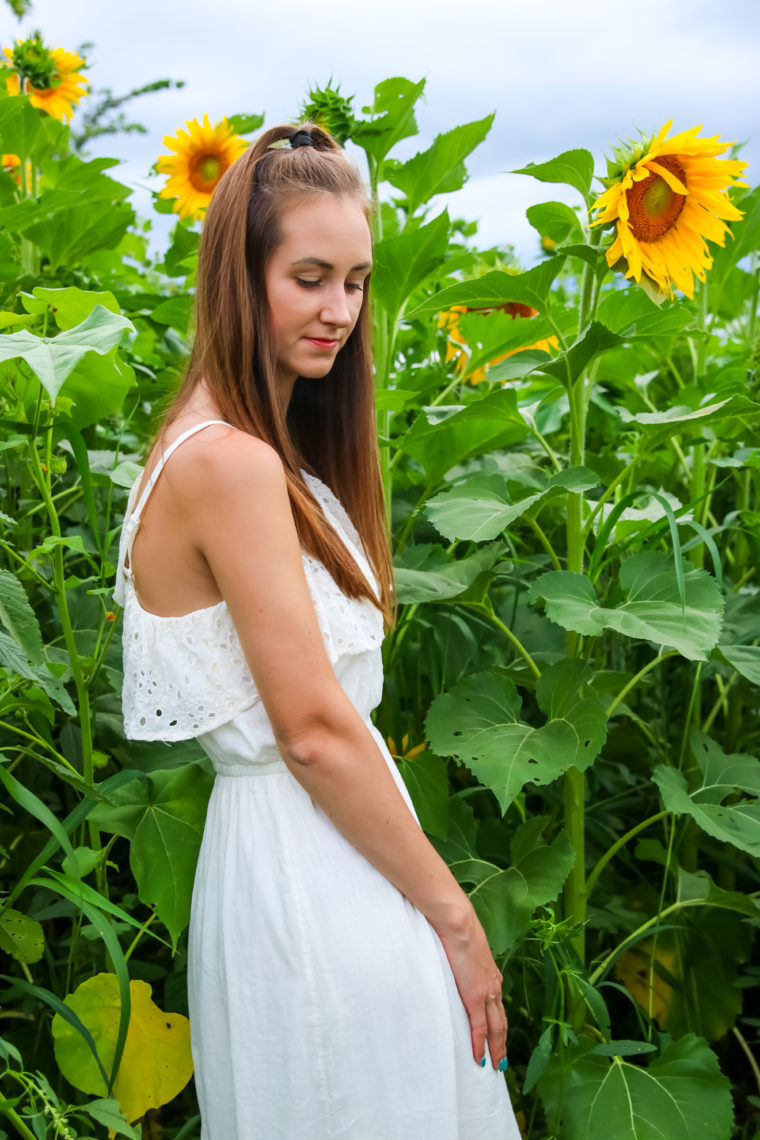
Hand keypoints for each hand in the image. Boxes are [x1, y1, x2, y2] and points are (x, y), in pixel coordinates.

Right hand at [436, 903, 507, 1070]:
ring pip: (496, 1028)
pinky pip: (480, 1027)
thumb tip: (455, 964)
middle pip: (501, 1022)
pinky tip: (479, 1056)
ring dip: (496, 1048)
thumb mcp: (464, 949)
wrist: (458, 924)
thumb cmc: (456, 930)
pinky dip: (480, 1044)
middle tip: (500, 1061)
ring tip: (494, 1065)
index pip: (498, 1007)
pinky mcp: (475, 997)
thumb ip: (463, 962)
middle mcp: (494, 986)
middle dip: (501, 1043)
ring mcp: (487, 992)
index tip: (498, 1039)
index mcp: (491, 975)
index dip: (499, 1025)